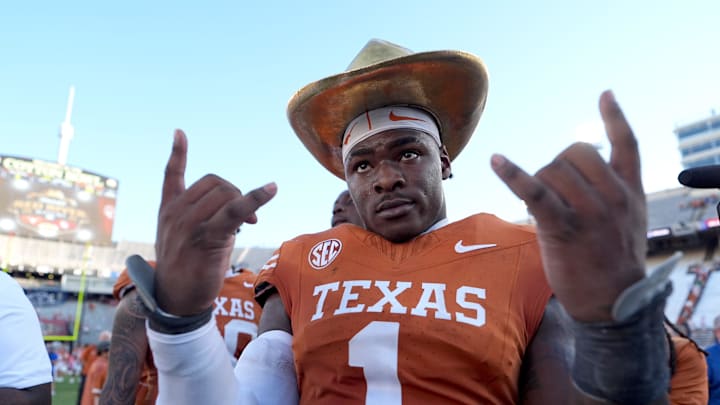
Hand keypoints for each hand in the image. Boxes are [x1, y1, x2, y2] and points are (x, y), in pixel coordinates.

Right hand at [154, 130, 276, 315]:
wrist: (176, 302)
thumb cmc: (186, 271)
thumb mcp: (186, 239)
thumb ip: (203, 218)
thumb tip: (241, 212)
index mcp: (167, 210)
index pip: (171, 175)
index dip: (177, 153)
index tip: (180, 132)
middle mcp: (175, 213)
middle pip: (214, 182)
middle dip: (235, 193)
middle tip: (247, 218)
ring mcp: (188, 224)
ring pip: (225, 193)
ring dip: (245, 202)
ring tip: (248, 224)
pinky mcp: (206, 237)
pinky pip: (234, 210)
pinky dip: (255, 198)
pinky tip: (271, 189)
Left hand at [491, 91, 645, 321]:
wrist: (613, 302)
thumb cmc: (612, 260)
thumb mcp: (628, 220)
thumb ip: (613, 191)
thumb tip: (577, 167)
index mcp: (631, 191)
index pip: (627, 144)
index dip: (614, 117)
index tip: (604, 94)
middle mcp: (614, 196)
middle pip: (575, 152)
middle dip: (558, 166)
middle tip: (556, 195)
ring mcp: (591, 212)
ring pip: (553, 169)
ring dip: (540, 180)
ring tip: (545, 207)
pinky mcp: (563, 228)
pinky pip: (535, 192)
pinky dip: (513, 175)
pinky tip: (495, 160)